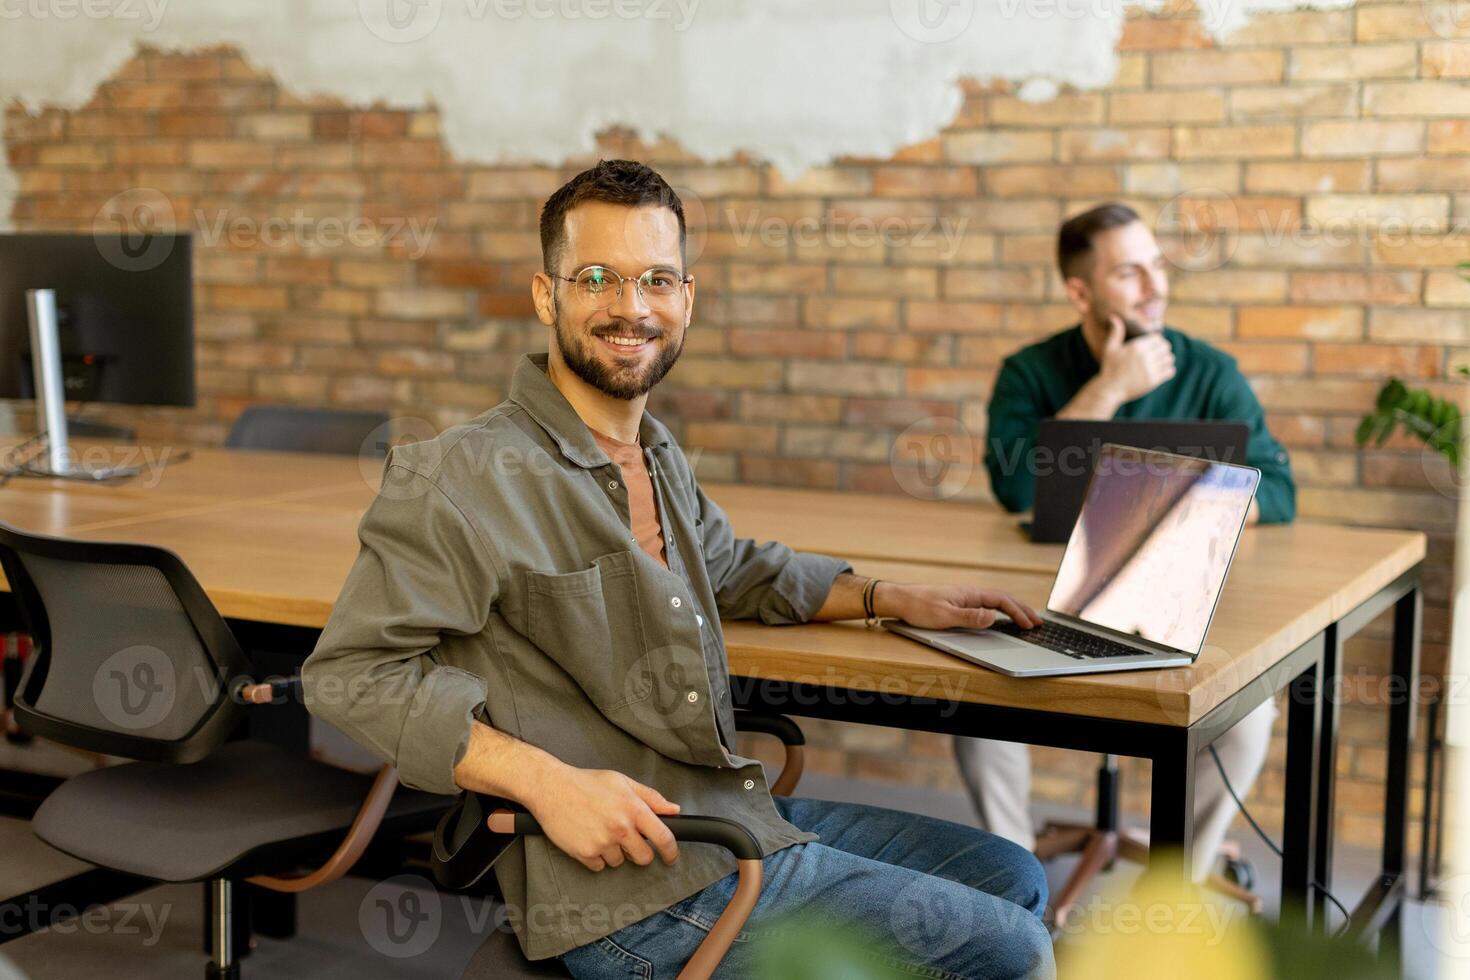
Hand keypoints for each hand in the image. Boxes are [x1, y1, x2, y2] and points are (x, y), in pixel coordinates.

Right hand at [519, 767, 680, 871]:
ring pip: (619, 861)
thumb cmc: (586, 783)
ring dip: (614, 852)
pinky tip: (588, 838)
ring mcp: (603, 842)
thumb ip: (651, 797)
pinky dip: (595, 857)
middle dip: (639, 853)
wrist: (551, 788)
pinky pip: (599, 866)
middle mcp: (621, 828)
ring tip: (600, 831)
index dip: (671, 852)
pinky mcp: (585, 853)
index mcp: (634, 809)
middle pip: (643, 857)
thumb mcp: (622, 782)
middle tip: (628, 841)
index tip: (670, 857)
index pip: (663, 838)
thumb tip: (674, 810)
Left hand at [877, 582, 1040, 631]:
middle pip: (1003, 600)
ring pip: (995, 602)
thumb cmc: (919, 607)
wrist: (900, 599)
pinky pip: (986, 605)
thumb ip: (970, 617)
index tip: (1031, 625)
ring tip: (1025, 620)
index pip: (1002, 601)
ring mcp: (965, 597)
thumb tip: (993, 617)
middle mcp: (970, 593)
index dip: (1019, 612)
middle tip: (1037, 623)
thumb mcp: (945, 615)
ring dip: (1012, 610)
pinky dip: (999, 611)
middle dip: (1022, 611)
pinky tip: (1001, 618)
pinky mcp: (958, 603)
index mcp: (970, 593)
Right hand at [1096, 314, 1174, 403]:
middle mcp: (1145, 357)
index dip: (1158, 341)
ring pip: (1169, 359)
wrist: (1110, 389)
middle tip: (1159, 354)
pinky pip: (1170, 371)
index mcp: (1137, 347)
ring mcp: (1150, 369)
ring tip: (1161, 362)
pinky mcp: (1154, 380)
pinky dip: (1169, 370)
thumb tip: (1114, 317)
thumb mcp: (1110, 348)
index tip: (1155, 345)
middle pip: (1166, 348)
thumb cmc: (1109, 368)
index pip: (1158, 338)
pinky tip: (1163, 371)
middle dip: (1164, 349)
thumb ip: (1115, 332)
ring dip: (1167, 360)